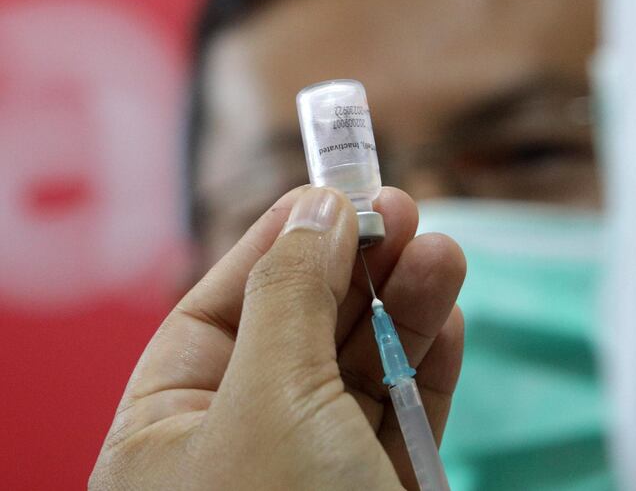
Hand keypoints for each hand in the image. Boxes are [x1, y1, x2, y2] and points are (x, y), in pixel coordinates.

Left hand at [90, 186, 465, 489]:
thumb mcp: (268, 401)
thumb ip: (291, 297)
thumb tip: (313, 211)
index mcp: (169, 433)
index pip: (219, 310)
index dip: (275, 244)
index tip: (327, 192)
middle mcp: (239, 445)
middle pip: (299, 327)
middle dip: (353, 265)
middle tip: (401, 207)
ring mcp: (315, 467)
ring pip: (361, 364)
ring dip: (403, 304)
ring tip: (443, 249)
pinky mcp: (380, 488)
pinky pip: (403, 410)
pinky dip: (427, 359)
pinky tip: (447, 311)